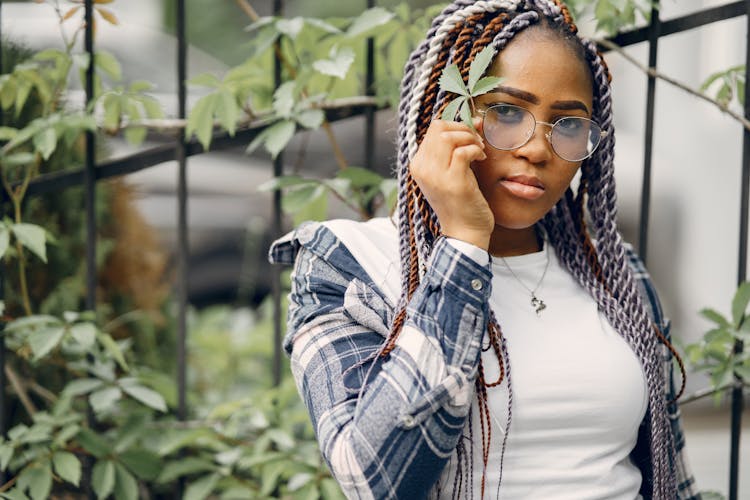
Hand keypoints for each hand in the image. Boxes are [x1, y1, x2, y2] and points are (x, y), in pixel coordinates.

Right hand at [409, 118, 493, 250]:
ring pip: (448, 137)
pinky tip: (481, 159)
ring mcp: (435, 176)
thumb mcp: (452, 171)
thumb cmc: (461, 201)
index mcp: (418, 165)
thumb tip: (475, 120)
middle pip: (439, 128)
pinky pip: (462, 151)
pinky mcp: (452, 182)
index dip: (455, 126)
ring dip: (469, 138)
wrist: (464, 232)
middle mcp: (422, 169)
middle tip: (476, 143)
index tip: (470, 137)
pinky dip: (475, 150)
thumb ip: (457, 147)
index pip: (433, 129)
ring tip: (479, 150)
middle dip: (463, 129)